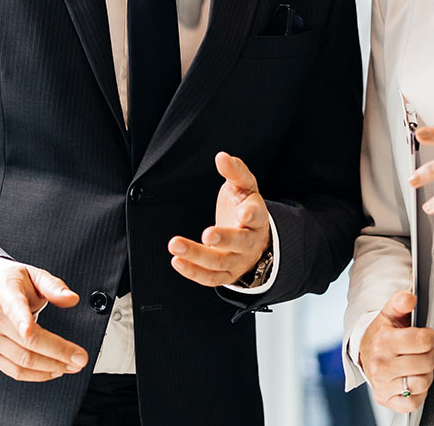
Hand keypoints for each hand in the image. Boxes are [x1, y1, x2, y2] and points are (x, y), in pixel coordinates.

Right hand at [0, 260, 88, 381]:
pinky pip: (15, 372)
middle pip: (28, 341)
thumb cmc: (13, 285)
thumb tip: (71, 299)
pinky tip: (54, 370)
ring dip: (52, 366)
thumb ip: (54, 287)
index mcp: (4, 293)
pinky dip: (38, 375)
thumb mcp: (34, 276)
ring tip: (72, 365)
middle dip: (58, 352)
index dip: (21, 320)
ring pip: (23, 361)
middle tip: (80, 357)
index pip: (13, 308)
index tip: (29, 329)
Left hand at [168, 152, 270, 285]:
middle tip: (207, 234)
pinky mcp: (227, 275)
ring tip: (175, 244)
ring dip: (197, 255)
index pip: (258, 215)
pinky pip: (210, 278)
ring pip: (220, 262)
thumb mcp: (244, 187)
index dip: (251, 213)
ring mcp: (239, 261)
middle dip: (224, 239)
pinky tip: (176, 261)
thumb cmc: (245, 208)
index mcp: (257, 218)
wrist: (253, 239)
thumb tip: (222, 157)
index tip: (243, 210)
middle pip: (240, 242)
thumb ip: (235, 171)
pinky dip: (193, 272)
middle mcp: (250, 242)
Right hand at [359, 289, 433, 411]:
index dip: (429, 337)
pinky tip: (411, 381)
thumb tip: (410, 298)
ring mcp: (383, 384)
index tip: (425, 336)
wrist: (364, 353)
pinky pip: (413, 402)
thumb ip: (401, 301)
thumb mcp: (390, 313)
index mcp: (383, 341)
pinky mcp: (386, 400)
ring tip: (416, 366)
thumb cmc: (383, 333)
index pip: (423, 340)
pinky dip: (418, 393)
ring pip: (422, 383)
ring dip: (425, 374)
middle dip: (429, 355)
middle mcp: (381, 364)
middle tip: (421, 352)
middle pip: (427, 362)